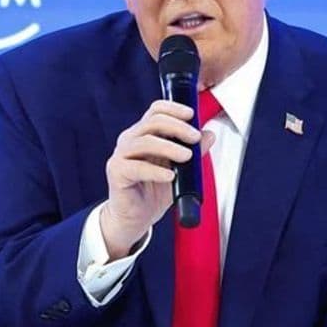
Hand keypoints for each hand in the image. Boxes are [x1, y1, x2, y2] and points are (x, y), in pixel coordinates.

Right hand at [102, 100, 215, 259]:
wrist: (136, 217)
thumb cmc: (154, 191)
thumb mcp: (181, 170)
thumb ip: (194, 152)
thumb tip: (209, 135)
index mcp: (144, 134)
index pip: (156, 110)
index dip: (173, 108)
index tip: (191, 114)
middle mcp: (130, 140)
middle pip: (152, 122)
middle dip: (177, 127)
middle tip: (194, 137)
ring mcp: (121, 155)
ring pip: (144, 142)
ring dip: (169, 147)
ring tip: (187, 156)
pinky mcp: (117, 172)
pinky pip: (136, 167)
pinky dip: (155, 171)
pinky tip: (170, 176)